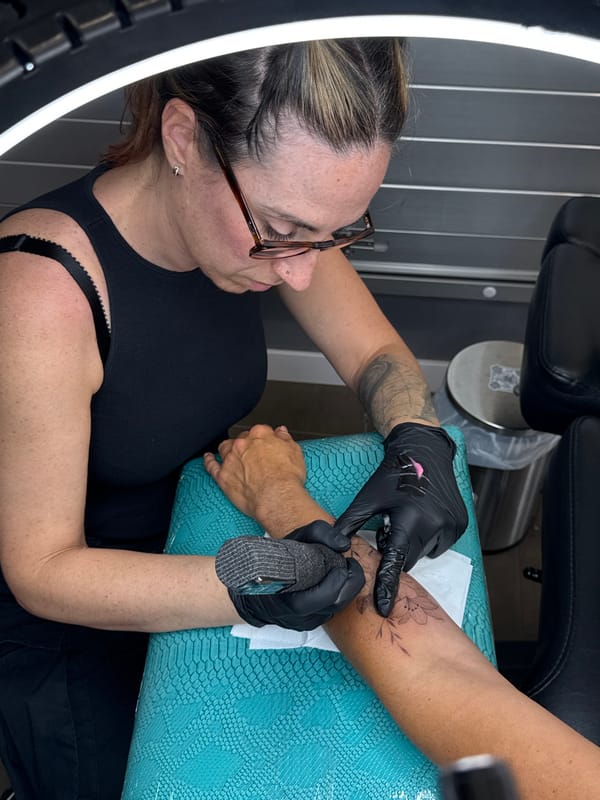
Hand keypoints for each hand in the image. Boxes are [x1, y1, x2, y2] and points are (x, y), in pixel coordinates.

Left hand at [204, 424, 306, 523]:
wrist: (277, 498)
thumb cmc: (287, 478)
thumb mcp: (295, 452)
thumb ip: (285, 439)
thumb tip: (281, 432)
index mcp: (260, 434)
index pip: (260, 430)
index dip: (265, 439)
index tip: (267, 445)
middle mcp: (243, 444)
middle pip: (241, 438)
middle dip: (247, 444)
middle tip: (254, 454)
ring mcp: (231, 459)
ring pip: (225, 448)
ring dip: (229, 449)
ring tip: (232, 454)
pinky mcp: (222, 476)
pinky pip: (211, 465)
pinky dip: (209, 460)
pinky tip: (208, 458)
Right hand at [227, 526, 364, 629]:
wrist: (254, 588)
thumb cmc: (272, 563)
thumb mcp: (294, 539)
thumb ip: (319, 534)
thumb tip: (344, 544)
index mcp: (287, 597)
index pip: (318, 599)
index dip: (334, 583)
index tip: (343, 565)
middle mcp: (297, 616)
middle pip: (333, 605)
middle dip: (349, 584)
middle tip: (351, 565)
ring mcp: (304, 623)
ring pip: (335, 610)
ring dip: (346, 590)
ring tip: (345, 571)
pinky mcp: (309, 625)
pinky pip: (330, 613)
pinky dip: (338, 596)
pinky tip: (335, 583)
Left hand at [332, 423, 467, 616]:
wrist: (424, 451)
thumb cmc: (393, 474)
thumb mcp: (368, 497)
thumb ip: (350, 524)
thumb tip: (331, 546)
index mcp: (409, 520)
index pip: (395, 562)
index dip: (387, 587)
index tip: (382, 609)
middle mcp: (434, 526)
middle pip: (409, 559)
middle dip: (398, 550)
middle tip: (391, 527)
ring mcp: (451, 526)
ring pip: (424, 553)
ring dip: (413, 544)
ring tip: (407, 517)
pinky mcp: (461, 525)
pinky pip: (439, 544)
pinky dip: (429, 537)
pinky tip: (423, 516)